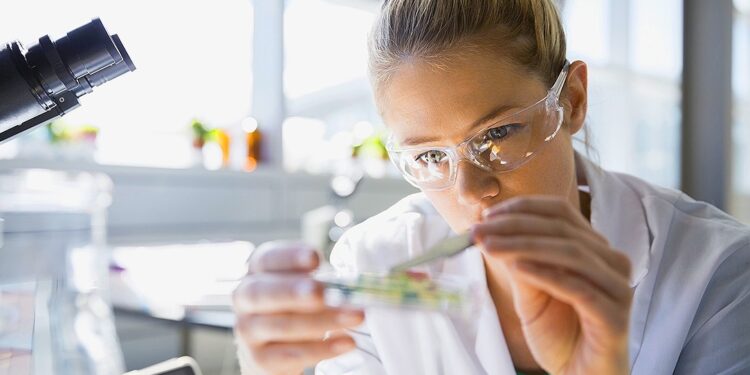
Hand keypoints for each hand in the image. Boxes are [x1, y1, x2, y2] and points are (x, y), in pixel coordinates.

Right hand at [233, 241, 363, 374]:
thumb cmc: (293, 306)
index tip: (315, 258)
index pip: (267, 259)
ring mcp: (249, 330)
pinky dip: (322, 348)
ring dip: (322, 321)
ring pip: (282, 326)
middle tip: (321, 293)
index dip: (289, 257)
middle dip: (293, 292)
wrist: (273, 348)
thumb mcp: (301, 286)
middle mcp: (245, 298)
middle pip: (262, 293)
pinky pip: (292, 355)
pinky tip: (346, 342)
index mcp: (257, 271)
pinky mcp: (261, 360)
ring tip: (355, 316)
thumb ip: (318, 279)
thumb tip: (351, 282)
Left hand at [473, 196, 631, 374]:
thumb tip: (491, 230)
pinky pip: (579, 288)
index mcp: (594, 249)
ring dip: (524, 245)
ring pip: (570, 253)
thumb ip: (520, 261)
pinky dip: (546, 274)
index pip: (560, 212)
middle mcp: (611, 262)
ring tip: (489, 246)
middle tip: (478, 230)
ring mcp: (618, 288)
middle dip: (514, 226)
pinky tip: (517, 268)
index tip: (487, 214)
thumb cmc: (560, 334)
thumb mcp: (531, 293)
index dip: (523, 208)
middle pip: (562, 229)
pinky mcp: (615, 315)